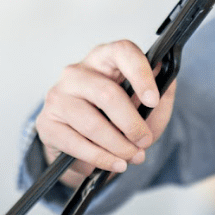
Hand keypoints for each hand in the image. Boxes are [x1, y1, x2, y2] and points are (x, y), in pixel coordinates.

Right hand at [35, 40, 177, 187]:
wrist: (87, 147)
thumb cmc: (120, 119)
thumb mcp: (148, 106)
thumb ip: (162, 92)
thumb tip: (168, 77)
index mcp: (105, 58)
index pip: (122, 52)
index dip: (140, 74)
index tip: (153, 100)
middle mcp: (77, 72)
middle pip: (107, 94)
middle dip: (132, 124)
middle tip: (145, 141)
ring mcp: (58, 96)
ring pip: (92, 122)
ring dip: (118, 145)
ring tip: (133, 157)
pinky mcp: (46, 123)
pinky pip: (75, 143)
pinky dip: (100, 158)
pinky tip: (115, 163)